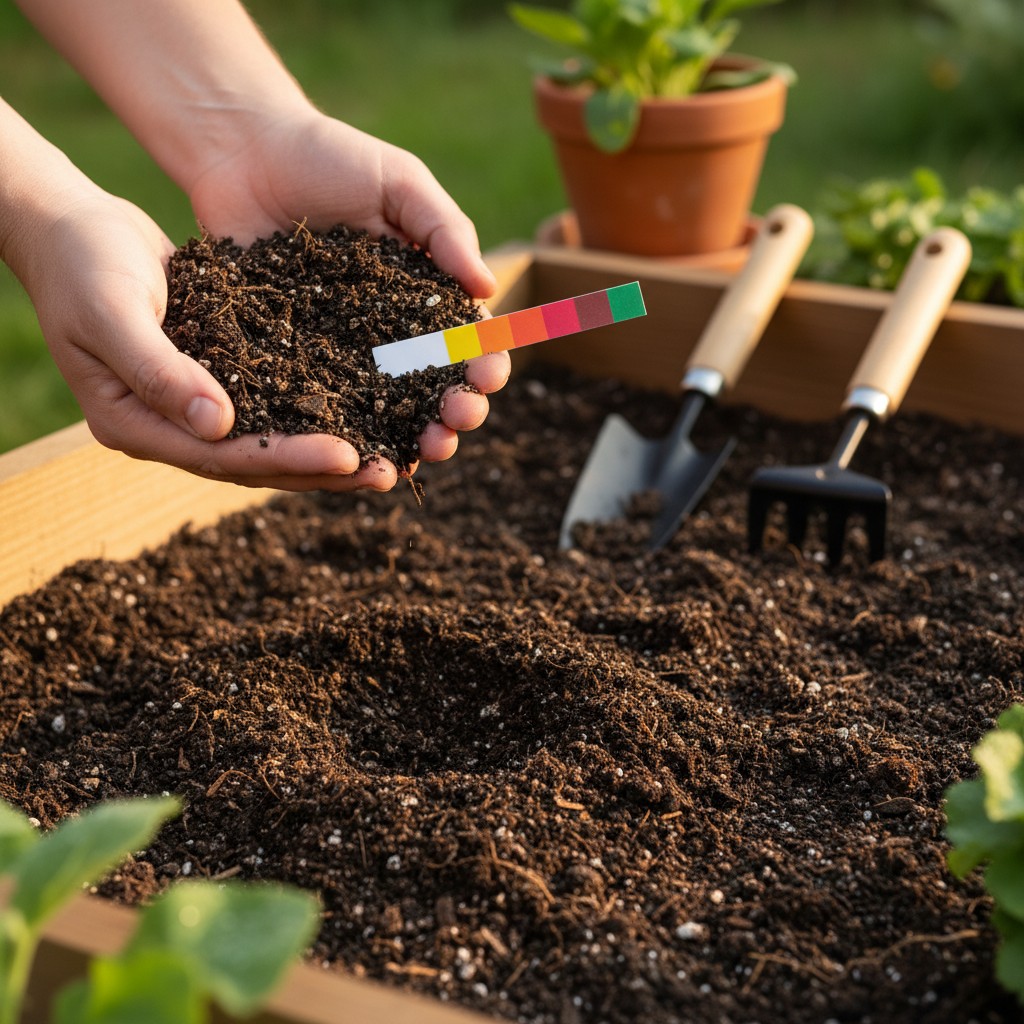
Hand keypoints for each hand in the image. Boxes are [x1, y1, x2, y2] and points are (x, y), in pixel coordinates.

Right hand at [15, 185, 439, 490]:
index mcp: (134, 426)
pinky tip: (363, 409)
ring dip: (327, 450)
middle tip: (387, 473)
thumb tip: (217, 426)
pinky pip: (273, 404)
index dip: (287, 458)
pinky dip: (315, 410)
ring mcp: (192, 408)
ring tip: (389, 457)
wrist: (72, 229)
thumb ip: (159, 371)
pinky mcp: (219, 378)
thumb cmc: (80, 264)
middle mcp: (169, 428)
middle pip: (256, 463)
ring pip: (270, 441)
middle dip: (322, 470)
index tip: (348, 456)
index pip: (223, 457)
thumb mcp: (112, 312)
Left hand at [186, 108, 510, 483]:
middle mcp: (388, 334)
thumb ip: (444, 230)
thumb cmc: (329, 157)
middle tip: (459, 420)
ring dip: (412, 436)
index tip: (488, 374)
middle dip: (455, 411)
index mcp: (425, 296)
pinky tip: (360, 455)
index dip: (484, 364)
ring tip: (424, 452)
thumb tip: (490, 288)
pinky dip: (343, 435)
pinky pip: (320, 406)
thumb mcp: (399, 182)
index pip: (466, 343)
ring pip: (384, 411)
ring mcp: (340, 353)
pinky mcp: (290, 362)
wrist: (242, 152)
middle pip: (432, 389)